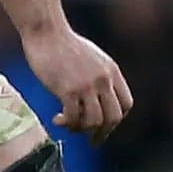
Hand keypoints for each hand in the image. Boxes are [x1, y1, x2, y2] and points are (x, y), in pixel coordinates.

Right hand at [23, 23, 130, 139]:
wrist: (46, 31)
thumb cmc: (63, 44)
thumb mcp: (92, 58)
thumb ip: (99, 76)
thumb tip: (97, 99)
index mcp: (112, 71)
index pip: (126, 104)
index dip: (116, 119)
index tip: (104, 125)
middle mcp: (103, 79)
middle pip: (113, 117)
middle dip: (103, 132)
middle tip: (91, 140)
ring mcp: (86, 85)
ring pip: (94, 121)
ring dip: (81, 129)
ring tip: (68, 124)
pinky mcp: (68, 90)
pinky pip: (73, 117)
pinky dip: (66, 123)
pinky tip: (57, 118)